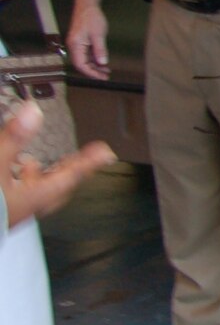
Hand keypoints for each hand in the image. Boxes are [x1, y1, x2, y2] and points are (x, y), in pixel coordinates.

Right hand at [3, 103, 115, 226]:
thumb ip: (13, 139)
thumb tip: (33, 112)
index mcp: (32, 198)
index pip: (68, 177)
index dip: (87, 162)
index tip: (105, 152)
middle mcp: (25, 208)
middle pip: (55, 188)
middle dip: (67, 169)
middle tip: (81, 157)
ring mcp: (11, 212)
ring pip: (31, 193)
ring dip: (36, 176)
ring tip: (33, 162)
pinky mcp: (1, 211)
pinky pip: (12, 196)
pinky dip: (13, 182)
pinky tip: (7, 173)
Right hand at [67, 2, 110, 80]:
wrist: (87, 5)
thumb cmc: (91, 17)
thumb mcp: (98, 34)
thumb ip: (100, 50)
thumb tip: (102, 63)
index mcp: (75, 45)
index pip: (80, 64)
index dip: (91, 73)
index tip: (101, 77)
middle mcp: (73, 46)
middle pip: (81, 64)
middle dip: (93, 71)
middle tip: (106, 76)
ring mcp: (76, 44)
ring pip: (84, 60)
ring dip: (95, 66)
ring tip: (106, 71)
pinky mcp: (80, 42)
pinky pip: (86, 54)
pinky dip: (94, 59)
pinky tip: (102, 62)